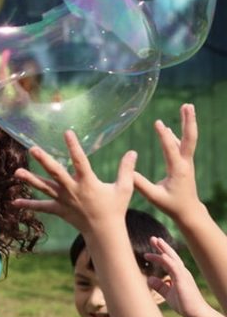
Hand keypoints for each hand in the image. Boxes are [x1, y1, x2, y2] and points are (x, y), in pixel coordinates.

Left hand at [12, 130, 136, 232]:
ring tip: (16, 172)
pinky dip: (28, 204)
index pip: (80, 160)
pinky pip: (42, 207)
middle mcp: (73, 189)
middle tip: (32, 149)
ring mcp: (63, 200)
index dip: (73, 146)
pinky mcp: (58, 210)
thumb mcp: (124, 188)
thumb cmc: (115, 209)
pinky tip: (14, 202)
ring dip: (30, 180)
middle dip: (44, 160)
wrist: (104, 232)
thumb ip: (127, 169)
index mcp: (88, 182)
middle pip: (56, 173)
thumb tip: (133, 152)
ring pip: (45, 187)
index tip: (67, 132)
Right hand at [134, 104, 200, 218]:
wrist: (188, 211)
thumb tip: (127, 172)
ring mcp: (187, 162)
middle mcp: (185, 163)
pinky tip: (172, 129)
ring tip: (186, 107)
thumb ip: (140, 184)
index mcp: (178, 170)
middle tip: (188, 105)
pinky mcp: (185, 164)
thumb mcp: (153, 197)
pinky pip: (183, 145)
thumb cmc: (171, 205)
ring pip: (188, 139)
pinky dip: (179, 134)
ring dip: (187, 123)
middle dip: (189, 121)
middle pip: (190, 138)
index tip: (158, 122)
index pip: (171, 149)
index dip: (164, 136)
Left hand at [145, 236, 209, 316]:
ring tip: (156, 241)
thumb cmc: (184, 304)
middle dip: (161, 247)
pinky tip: (162, 255)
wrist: (196, 313)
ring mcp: (183, 275)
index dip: (159, 254)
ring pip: (173, 258)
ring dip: (164, 249)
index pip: (168, 261)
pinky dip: (168, 261)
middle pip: (170, 256)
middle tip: (153, 238)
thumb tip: (149, 279)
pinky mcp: (183, 280)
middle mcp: (181, 272)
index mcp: (178, 275)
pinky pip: (175, 268)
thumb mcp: (168, 293)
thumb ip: (160, 286)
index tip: (148, 251)